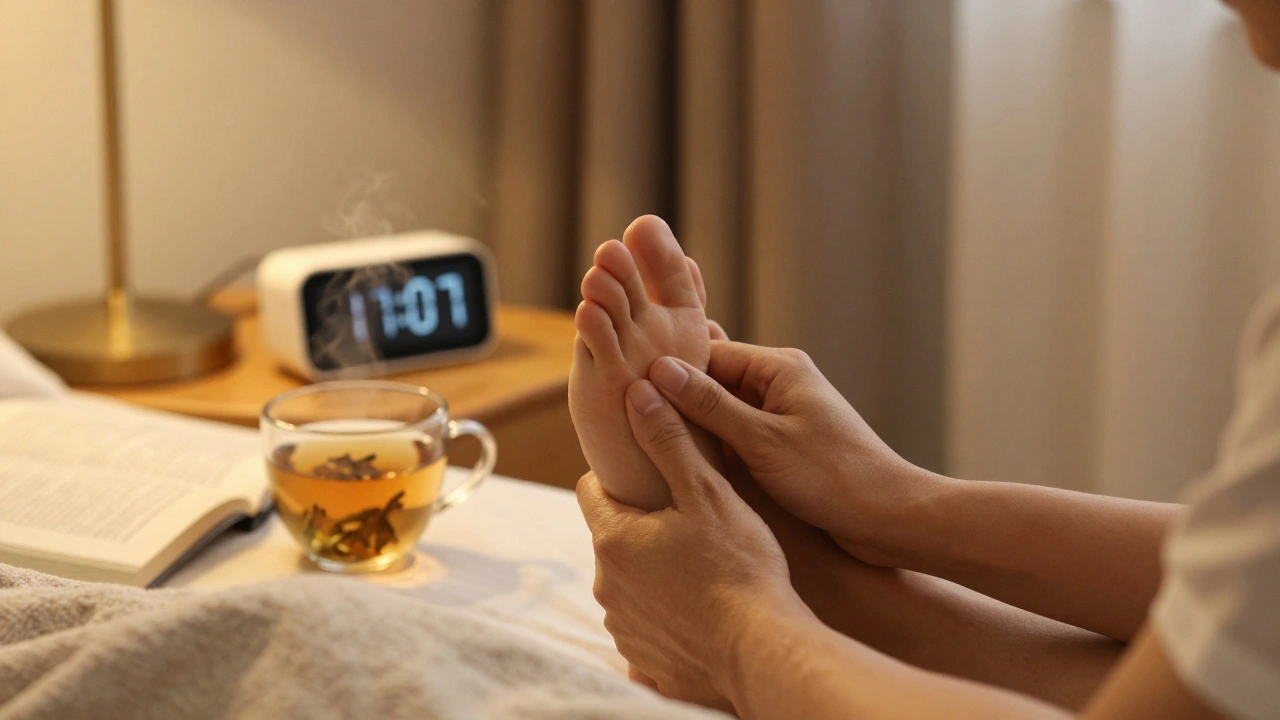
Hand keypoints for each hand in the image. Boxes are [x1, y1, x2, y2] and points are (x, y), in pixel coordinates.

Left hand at [577, 379, 805, 710]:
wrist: (761, 652)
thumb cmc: (739, 568)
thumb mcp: (707, 493)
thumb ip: (668, 441)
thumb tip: (637, 392)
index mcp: (613, 538)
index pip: (592, 489)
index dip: (622, 477)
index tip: (653, 475)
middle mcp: (606, 584)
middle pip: (613, 536)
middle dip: (642, 526)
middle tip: (689, 521)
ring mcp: (623, 624)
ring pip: (629, 580)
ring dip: (653, 570)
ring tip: (700, 565)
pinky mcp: (643, 656)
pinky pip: (646, 621)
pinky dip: (666, 610)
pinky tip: (701, 605)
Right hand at [645, 341, 938, 564]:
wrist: (891, 519)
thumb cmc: (834, 478)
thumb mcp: (762, 441)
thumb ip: (709, 406)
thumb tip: (657, 371)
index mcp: (777, 368)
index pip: (706, 354)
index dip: (665, 372)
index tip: (623, 388)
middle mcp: (779, 383)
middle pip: (710, 381)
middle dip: (673, 400)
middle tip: (624, 417)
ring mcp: (781, 415)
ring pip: (719, 412)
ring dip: (691, 427)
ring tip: (644, 443)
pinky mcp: (782, 445)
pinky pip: (735, 436)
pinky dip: (711, 448)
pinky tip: (681, 466)